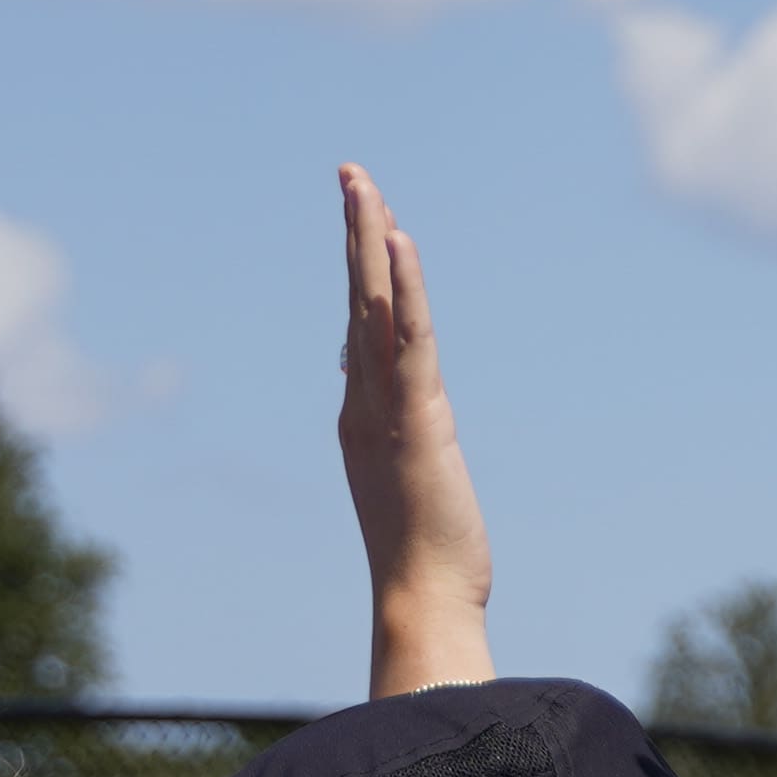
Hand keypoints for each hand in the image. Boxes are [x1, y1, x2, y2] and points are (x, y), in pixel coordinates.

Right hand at [335, 165, 493, 687]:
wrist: (421, 603)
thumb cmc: (425, 558)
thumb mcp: (409, 483)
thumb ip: (398, 439)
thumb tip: (391, 409)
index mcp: (363, 416)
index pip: (361, 325)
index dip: (363, 269)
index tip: (366, 219)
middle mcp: (363, 403)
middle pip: (357, 300)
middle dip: (356, 233)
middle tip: (351, 173)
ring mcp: (384, 408)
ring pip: (373, 308)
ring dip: (369, 240)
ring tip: (362, 183)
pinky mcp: (416, 418)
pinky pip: (408, 339)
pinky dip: (402, 287)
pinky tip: (400, 240)